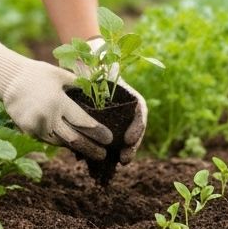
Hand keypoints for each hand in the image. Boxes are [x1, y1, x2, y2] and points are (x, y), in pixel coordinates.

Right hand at [0, 36, 111, 159]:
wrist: (9, 79)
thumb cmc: (38, 74)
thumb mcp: (60, 74)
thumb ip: (80, 83)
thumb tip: (101, 88)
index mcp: (59, 102)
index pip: (83, 121)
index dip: (98, 132)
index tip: (109, 139)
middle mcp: (48, 117)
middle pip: (74, 139)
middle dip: (91, 148)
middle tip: (103, 155)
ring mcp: (36, 126)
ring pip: (60, 142)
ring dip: (75, 147)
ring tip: (90, 150)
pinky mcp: (27, 131)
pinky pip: (47, 140)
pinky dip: (59, 141)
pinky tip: (69, 143)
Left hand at [81, 37, 145, 165]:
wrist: (88, 68)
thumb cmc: (97, 65)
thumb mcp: (100, 67)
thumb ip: (100, 70)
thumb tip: (93, 70)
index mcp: (131, 97)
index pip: (140, 113)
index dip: (137, 128)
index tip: (129, 140)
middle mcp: (127, 110)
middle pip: (135, 130)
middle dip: (132, 147)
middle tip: (125, 159)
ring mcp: (117, 119)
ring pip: (123, 139)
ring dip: (122, 153)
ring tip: (117, 163)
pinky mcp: (104, 126)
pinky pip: (108, 140)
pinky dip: (107, 152)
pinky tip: (99, 162)